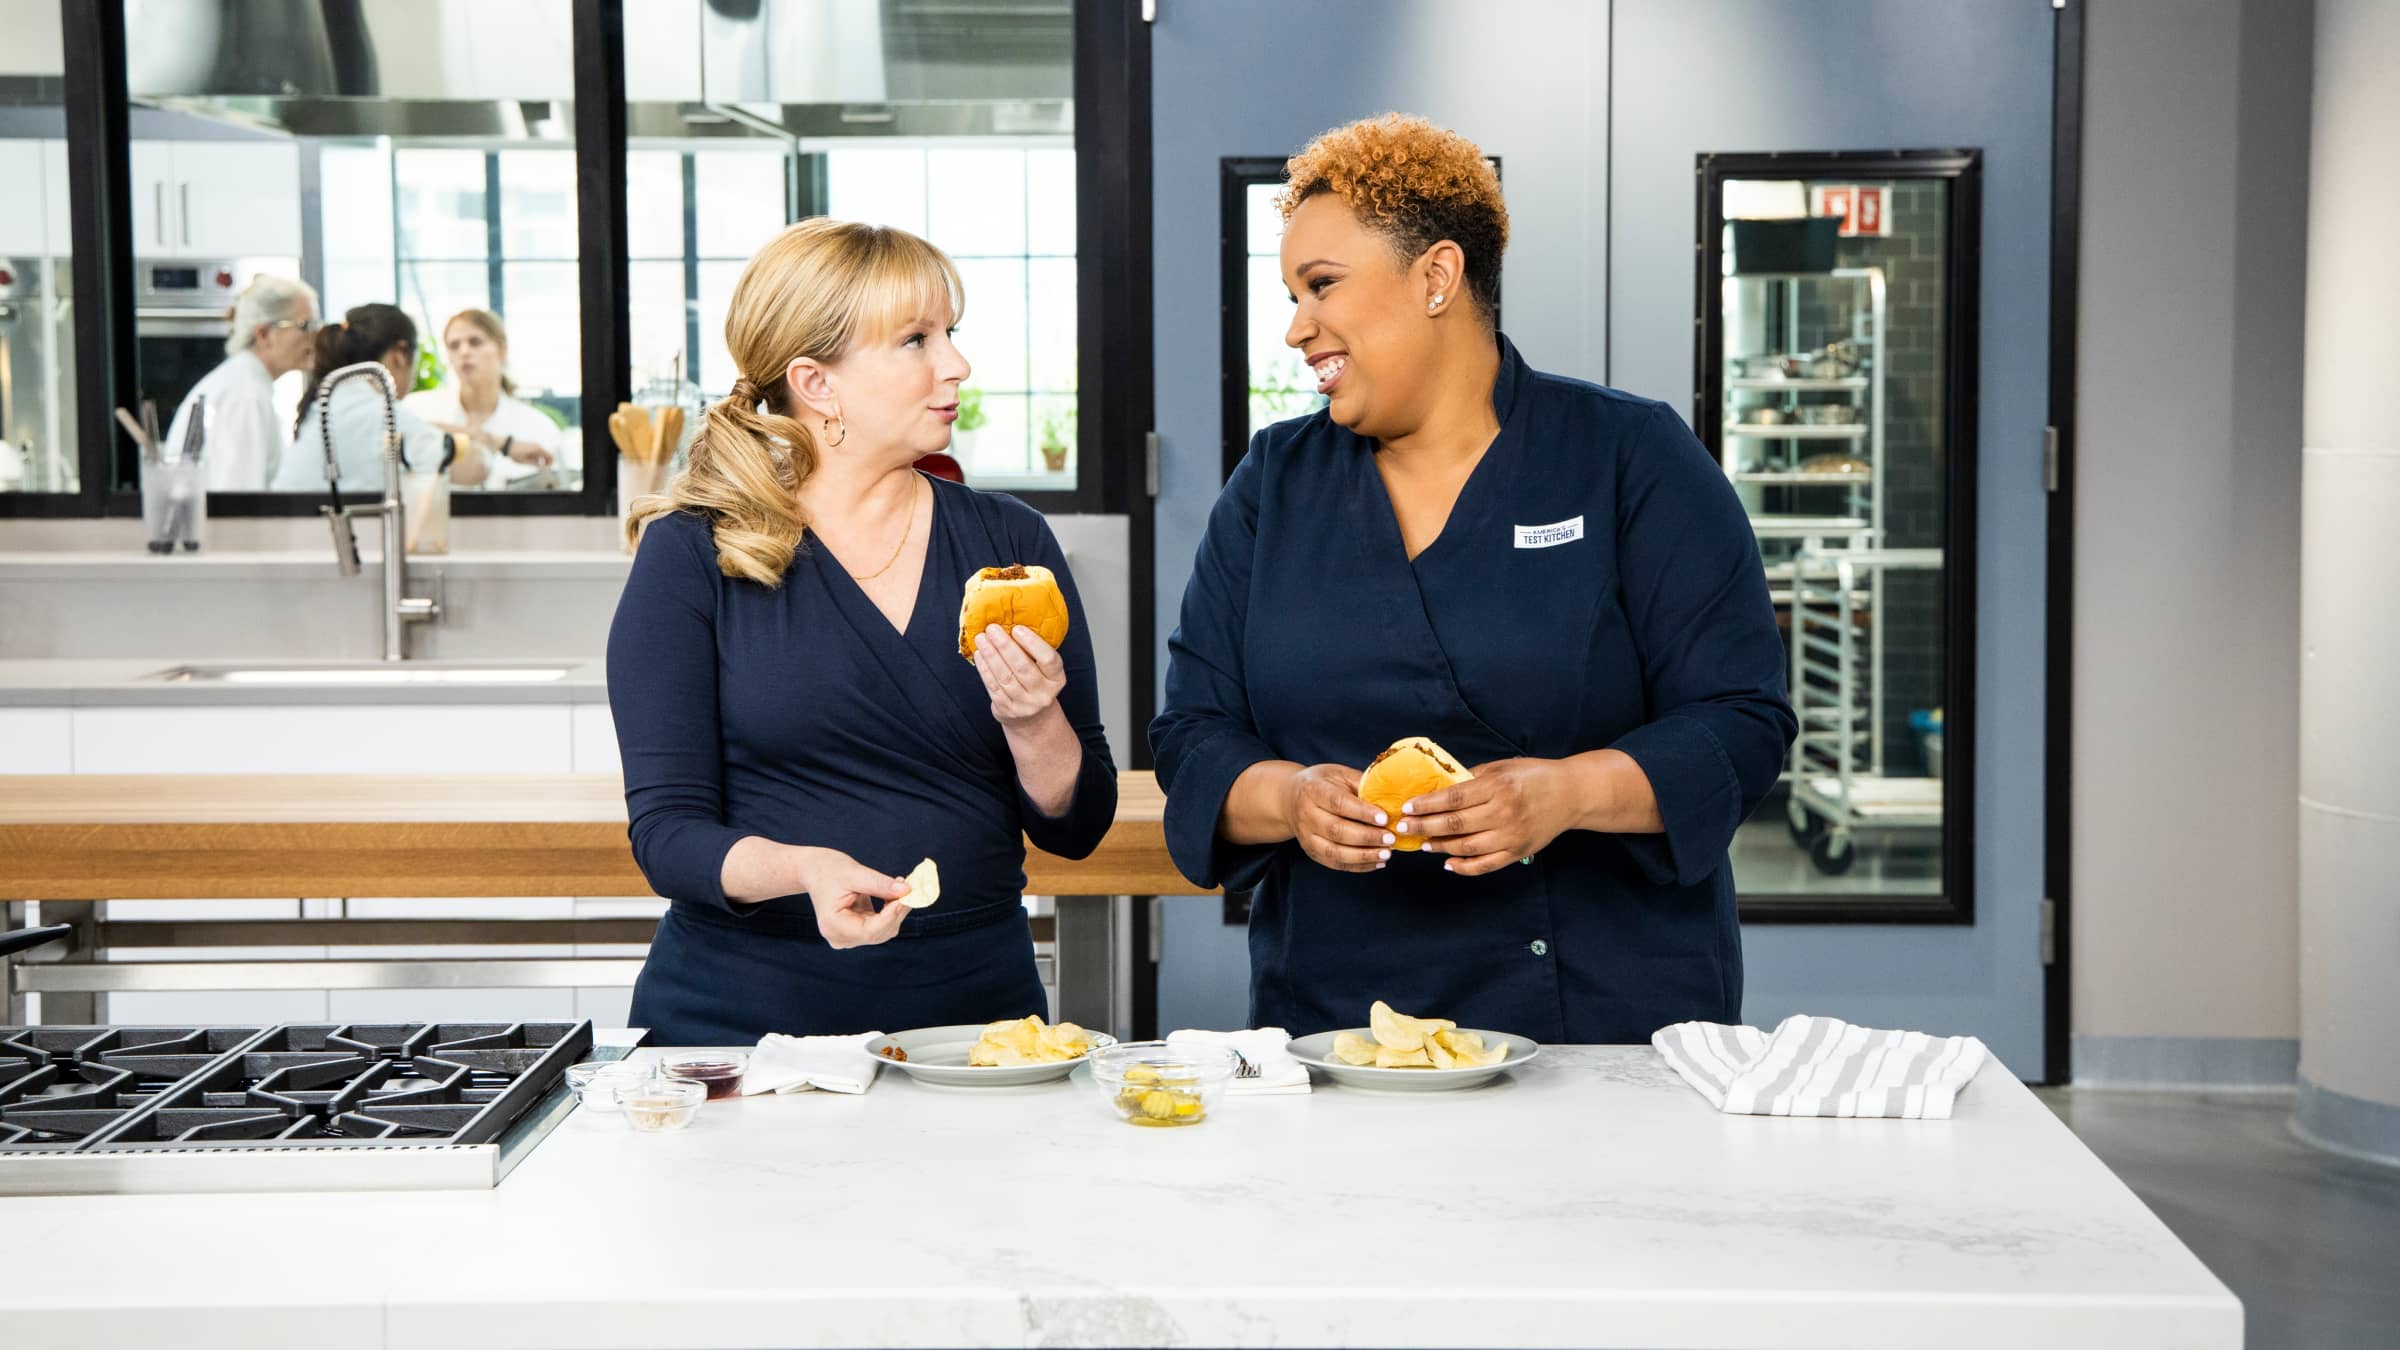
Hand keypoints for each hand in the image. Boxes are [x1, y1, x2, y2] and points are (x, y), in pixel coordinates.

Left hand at [506, 439, 554, 466]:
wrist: (507, 445)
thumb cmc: (515, 452)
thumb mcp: (525, 461)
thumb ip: (535, 465)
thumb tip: (542, 468)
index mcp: (538, 449)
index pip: (550, 455)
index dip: (550, 462)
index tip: (548, 468)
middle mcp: (537, 446)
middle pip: (547, 454)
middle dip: (546, 462)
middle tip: (543, 468)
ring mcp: (534, 445)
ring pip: (542, 454)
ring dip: (541, 460)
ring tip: (536, 466)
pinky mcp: (530, 446)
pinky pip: (537, 452)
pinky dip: (537, 457)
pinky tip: (532, 461)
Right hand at [791, 846, 910, 948]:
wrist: (814, 870)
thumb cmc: (829, 869)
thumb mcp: (855, 873)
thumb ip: (880, 884)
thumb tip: (908, 890)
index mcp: (832, 926)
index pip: (870, 930)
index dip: (892, 915)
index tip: (910, 895)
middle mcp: (839, 938)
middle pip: (879, 933)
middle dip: (898, 910)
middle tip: (914, 886)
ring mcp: (847, 938)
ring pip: (883, 930)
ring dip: (897, 910)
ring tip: (903, 885)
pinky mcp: (856, 933)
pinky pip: (881, 926)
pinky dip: (891, 910)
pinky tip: (895, 893)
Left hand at [971, 624, 1066, 726]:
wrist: (1031, 719)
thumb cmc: (1036, 684)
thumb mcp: (1044, 671)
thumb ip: (1034, 653)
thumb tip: (1011, 624)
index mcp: (1057, 679)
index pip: (1049, 660)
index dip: (1033, 643)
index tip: (1017, 628)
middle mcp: (1043, 694)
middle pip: (1022, 667)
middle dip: (1005, 645)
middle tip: (992, 629)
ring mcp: (1025, 704)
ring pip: (1005, 677)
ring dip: (991, 655)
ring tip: (982, 638)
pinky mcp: (1007, 710)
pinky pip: (993, 686)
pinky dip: (984, 669)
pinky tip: (979, 655)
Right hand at [1280, 763, 1392, 872]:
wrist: (1290, 798)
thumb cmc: (1322, 784)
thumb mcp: (1339, 774)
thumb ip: (1362, 784)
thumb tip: (1390, 797)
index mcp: (1313, 790)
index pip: (1338, 803)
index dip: (1362, 812)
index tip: (1384, 818)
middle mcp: (1306, 815)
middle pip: (1336, 830)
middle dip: (1366, 837)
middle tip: (1390, 838)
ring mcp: (1307, 837)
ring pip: (1335, 852)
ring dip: (1363, 856)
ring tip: (1386, 854)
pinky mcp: (1312, 852)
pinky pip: (1335, 864)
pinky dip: (1358, 866)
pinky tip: (1377, 862)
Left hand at [1398, 757, 1580, 875]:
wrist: (1571, 794)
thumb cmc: (1534, 776)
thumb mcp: (1503, 767)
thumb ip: (1473, 778)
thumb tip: (1439, 788)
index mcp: (1497, 787)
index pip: (1453, 798)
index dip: (1427, 805)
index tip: (1407, 808)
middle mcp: (1504, 812)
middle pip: (1455, 824)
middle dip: (1424, 827)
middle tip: (1403, 828)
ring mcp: (1511, 835)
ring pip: (1466, 847)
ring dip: (1439, 847)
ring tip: (1423, 844)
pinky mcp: (1518, 851)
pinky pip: (1486, 865)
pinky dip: (1464, 867)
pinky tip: (1447, 863)